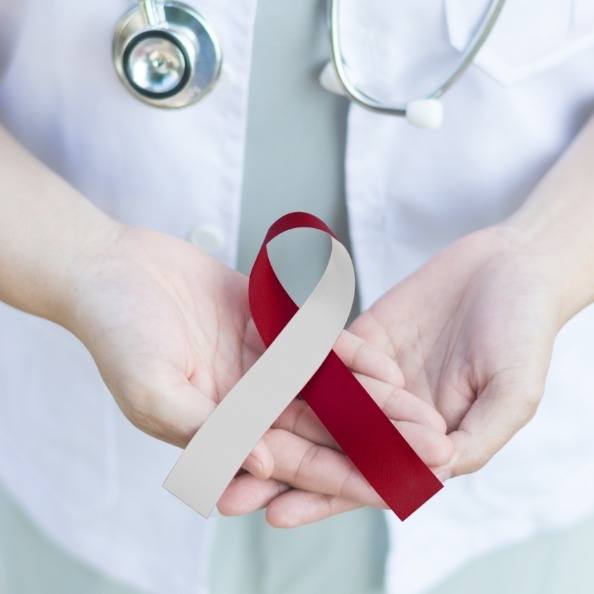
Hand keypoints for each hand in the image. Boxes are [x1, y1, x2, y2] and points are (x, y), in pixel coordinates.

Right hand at [64, 224, 442, 490]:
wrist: (113, 268)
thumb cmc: (118, 333)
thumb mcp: (154, 389)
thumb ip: (207, 429)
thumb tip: (263, 465)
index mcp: (224, 430)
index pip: (295, 464)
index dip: (348, 477)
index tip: (398, 488)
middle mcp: (250, 402)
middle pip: (325, 429)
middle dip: (379, 442)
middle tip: (433, 452)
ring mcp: (262, 363)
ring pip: (330, 389)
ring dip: (377, 402)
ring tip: (425, 415)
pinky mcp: (269, 325)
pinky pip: (316, 342)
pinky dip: (349, 354)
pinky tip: (386, 366)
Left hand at [256, 224, 563, 525]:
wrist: (511, 267)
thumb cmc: (524, 330)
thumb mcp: (512, 393)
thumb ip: (474, 438)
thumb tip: (427, 476)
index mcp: (426, 440)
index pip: (368, 477)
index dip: (323, 498)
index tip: (277, 514)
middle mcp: (391, 415)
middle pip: (328, 448)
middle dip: (280, 469)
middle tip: (228, 488)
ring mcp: (373, 377)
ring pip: (314, 405)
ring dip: (271, 421)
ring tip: (222, 434)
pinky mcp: (360, 339)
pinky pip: (321, 352)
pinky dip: (288, 362)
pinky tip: (249, 371)